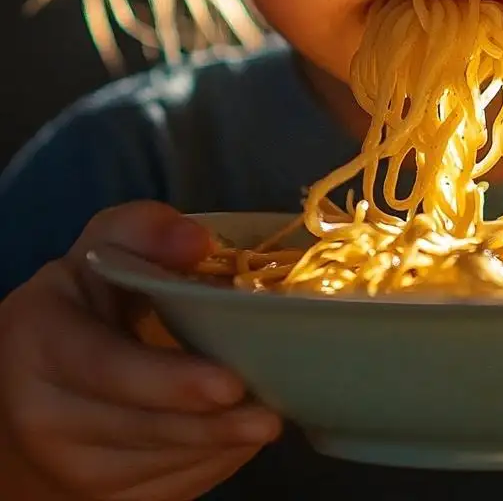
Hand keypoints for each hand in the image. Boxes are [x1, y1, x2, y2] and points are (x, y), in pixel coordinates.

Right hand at [0, 203, 280, 498]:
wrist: (29, 382)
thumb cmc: (81, 303)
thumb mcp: (101, 249)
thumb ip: (145, 231)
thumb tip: (198, 243)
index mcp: (41, 343)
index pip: (108, 369)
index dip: (170, 382)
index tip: (230, 384)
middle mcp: (41, 415)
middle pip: (136, 429)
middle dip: (207, 425)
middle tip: (269, 414)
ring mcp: (62, 466)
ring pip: (150, 470)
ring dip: (212, 449)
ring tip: (265, 421)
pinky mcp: (90, 498)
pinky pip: (155, 492)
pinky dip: (202, 469)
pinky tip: (236, 440)